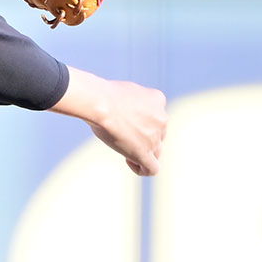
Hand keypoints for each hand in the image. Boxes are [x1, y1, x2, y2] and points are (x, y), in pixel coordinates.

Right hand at [49, 67, 167, 175]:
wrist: (100, 103)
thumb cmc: (104, 95)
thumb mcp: (124, 92)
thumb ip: (132, 103)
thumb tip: (125, 113)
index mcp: (158, 100)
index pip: (156, 116)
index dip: (142, 121)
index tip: (126, 120)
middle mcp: (161, 119)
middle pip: (158, 134)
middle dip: (143, 136)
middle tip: (122, 133)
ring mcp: (154, 137)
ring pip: (156, 151)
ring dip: (143, 151)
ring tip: (124, 147)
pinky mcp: (144, 153)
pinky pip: (152, 169)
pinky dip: (142, 168)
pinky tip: (129, 160)